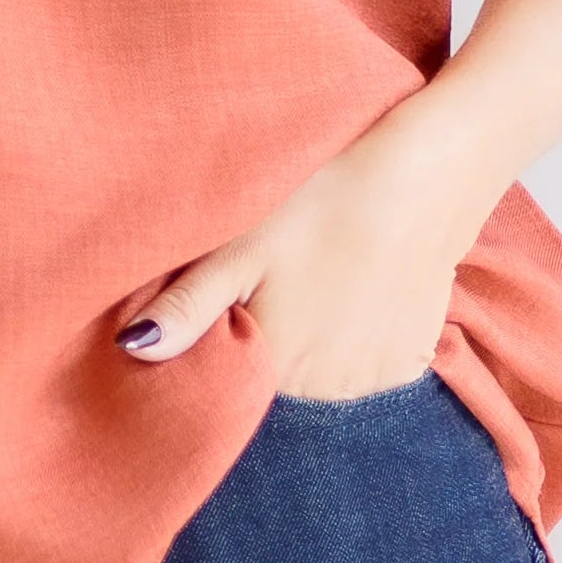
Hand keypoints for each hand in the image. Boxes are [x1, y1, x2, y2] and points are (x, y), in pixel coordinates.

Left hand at [115, 102, 473, 401]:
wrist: (431, 171)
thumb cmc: (323, 197)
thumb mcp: (240, 244)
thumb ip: (186, 307)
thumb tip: (130, 352)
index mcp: (273, 366)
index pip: (227, 376)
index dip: (221, 336)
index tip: (229, 292)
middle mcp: (325, 391)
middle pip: (275, 376)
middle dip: (267, 335)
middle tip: (279, 273)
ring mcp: (373, 379)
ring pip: (321, 371)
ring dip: (313, 339)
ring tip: (322, 274)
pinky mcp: (412, 358)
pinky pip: (367, 363)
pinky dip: (357, 335)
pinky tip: (358, 285)